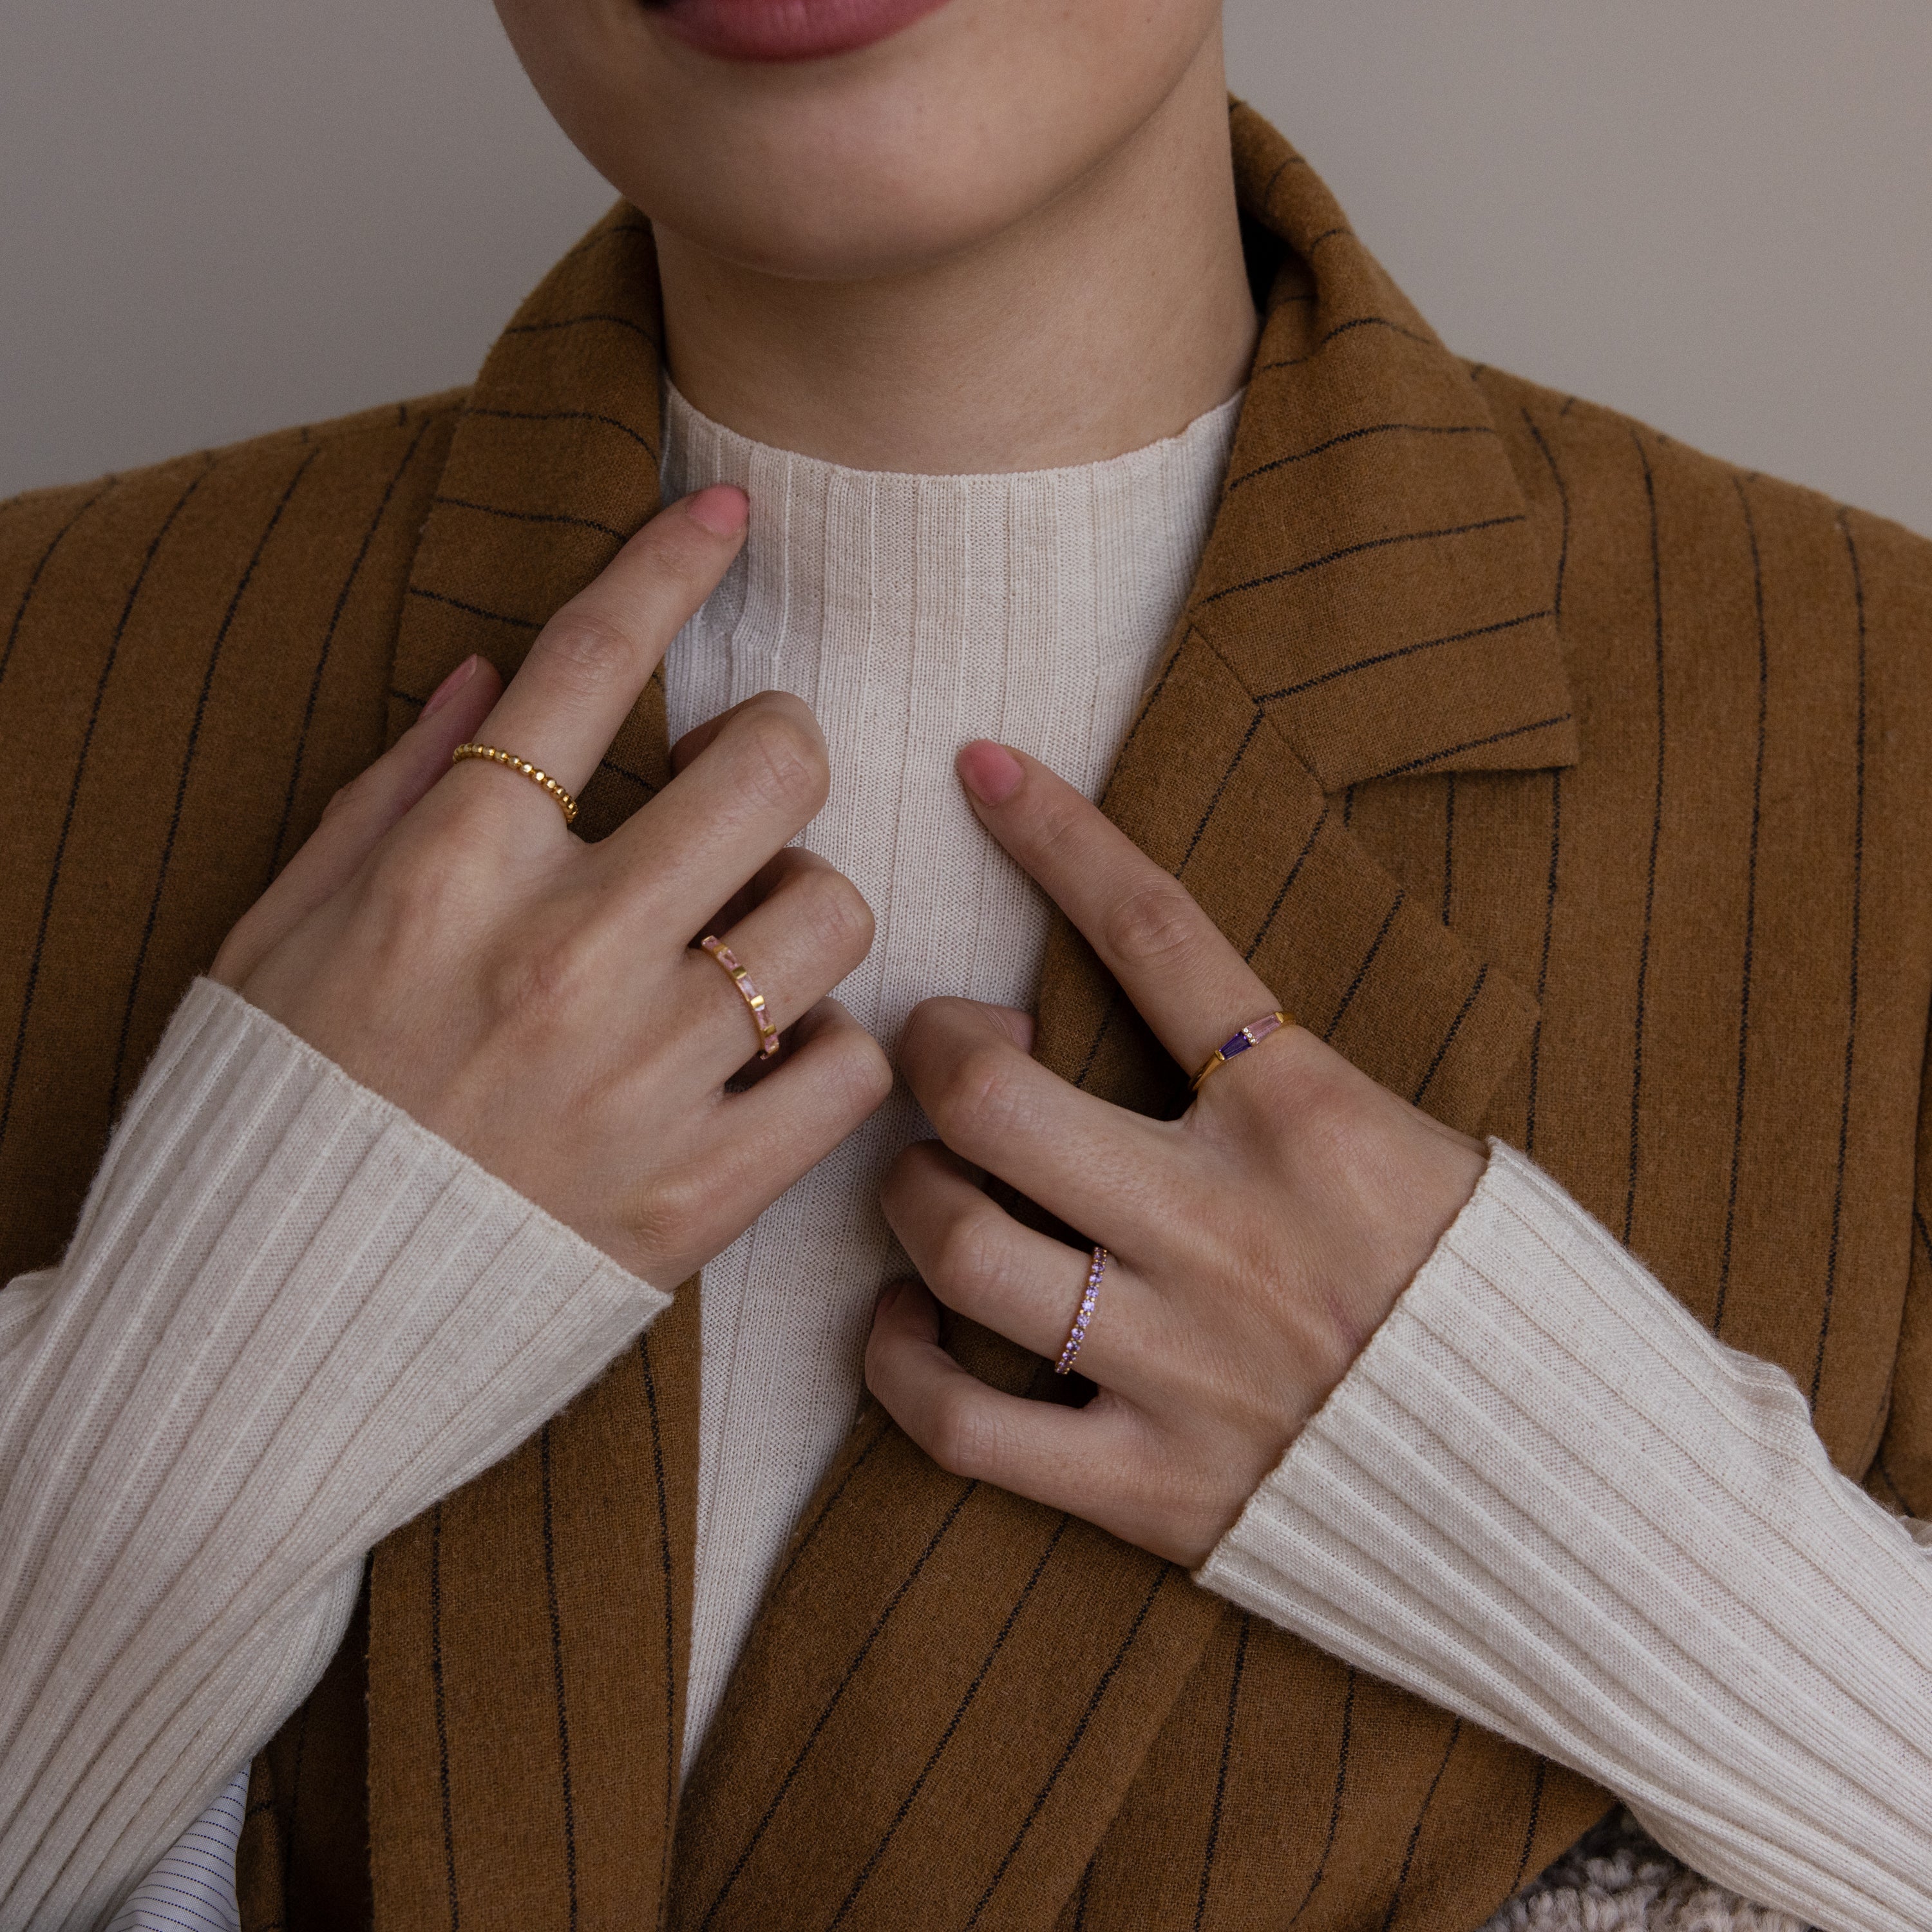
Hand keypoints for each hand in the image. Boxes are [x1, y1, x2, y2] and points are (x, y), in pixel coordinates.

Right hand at [213, 486, 890, 1286]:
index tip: (725, 516)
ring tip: (750, 952)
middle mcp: (556, 958)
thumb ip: (391, 794)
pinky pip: (850, 1073)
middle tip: (747, 796)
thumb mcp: (280, 937)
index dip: (670, 565)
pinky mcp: (694, 1200)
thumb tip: (485, 677)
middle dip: (779, 755)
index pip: (587, 667)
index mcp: (445, 875)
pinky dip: (831, 1055)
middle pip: (772, 772)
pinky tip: (770, 1065)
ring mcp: (636, 1082)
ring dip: (810, 912)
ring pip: (834, 915)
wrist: (261, 1349)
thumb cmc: (268, 1126)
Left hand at [865, 742, 1485, 1566]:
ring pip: (959, 1247)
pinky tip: (908, 1325)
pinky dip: (901, 1364)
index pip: (1156, 933)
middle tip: (955, 1052)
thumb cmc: (1494, 1298)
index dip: (1055, 833)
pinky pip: (960, 1425)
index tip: (981, 767)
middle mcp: (1227, 1227)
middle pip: (994, 1096)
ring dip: (912, 1195)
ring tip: (935, 1187)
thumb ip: (1291, 1085)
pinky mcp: (1152, 1485)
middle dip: (936, 1049)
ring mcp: (1183, 1360)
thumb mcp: (1425, 1146)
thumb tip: (1172, 1017)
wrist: (1581, 1499)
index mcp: (1308, 1120)